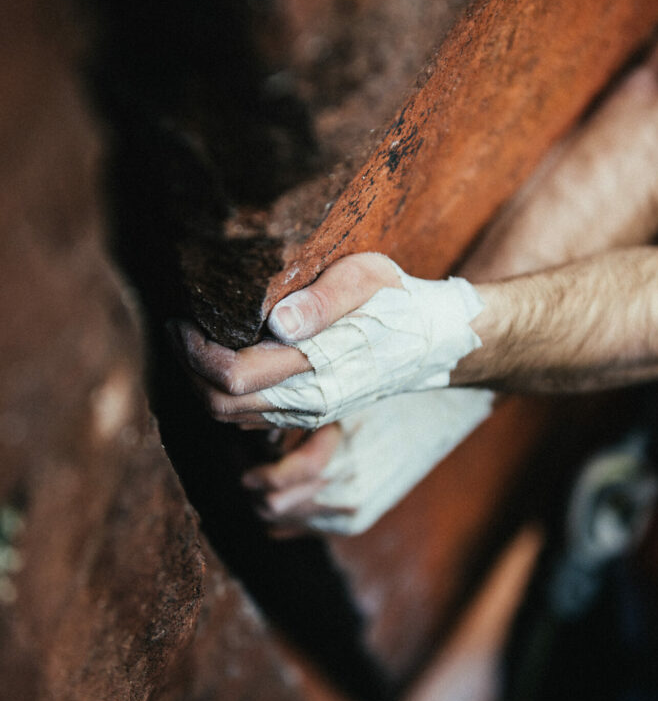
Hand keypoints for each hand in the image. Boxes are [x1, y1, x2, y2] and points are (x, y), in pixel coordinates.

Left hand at [168, 253, 483, 429]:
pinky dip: (227, 396)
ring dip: (204, 385)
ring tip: (193, 342)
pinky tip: (225, 361)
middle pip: (221, 406)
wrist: (438, 342)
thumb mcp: (369, 279)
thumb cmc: (400, 302)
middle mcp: (310, 401)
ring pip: (233, 419)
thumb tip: (276, 322)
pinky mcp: (312, 414)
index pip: (233, 376)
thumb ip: (325, 299)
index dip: (195, 352)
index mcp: (318, 367)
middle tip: (176, 330)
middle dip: (188, 371)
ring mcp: (310, 413)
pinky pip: (252, 420)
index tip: (180, 319)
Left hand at [243, 387, 493, 536]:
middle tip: (249, 467)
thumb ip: (298, 412)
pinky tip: (289, 492)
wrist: (445, 408)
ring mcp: (353, 510)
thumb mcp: (341, 394)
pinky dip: (290, 513)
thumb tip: (251, 425)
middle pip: (275, 507)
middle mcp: (347, 490)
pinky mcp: (359, 519)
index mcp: (340, 455)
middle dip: (256, 488)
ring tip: (267, 477)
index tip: (244, 465)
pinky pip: (306, 529)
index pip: (278, 482)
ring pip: (285, 521)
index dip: (255, 474)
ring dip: (270, 501)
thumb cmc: (389, 389)